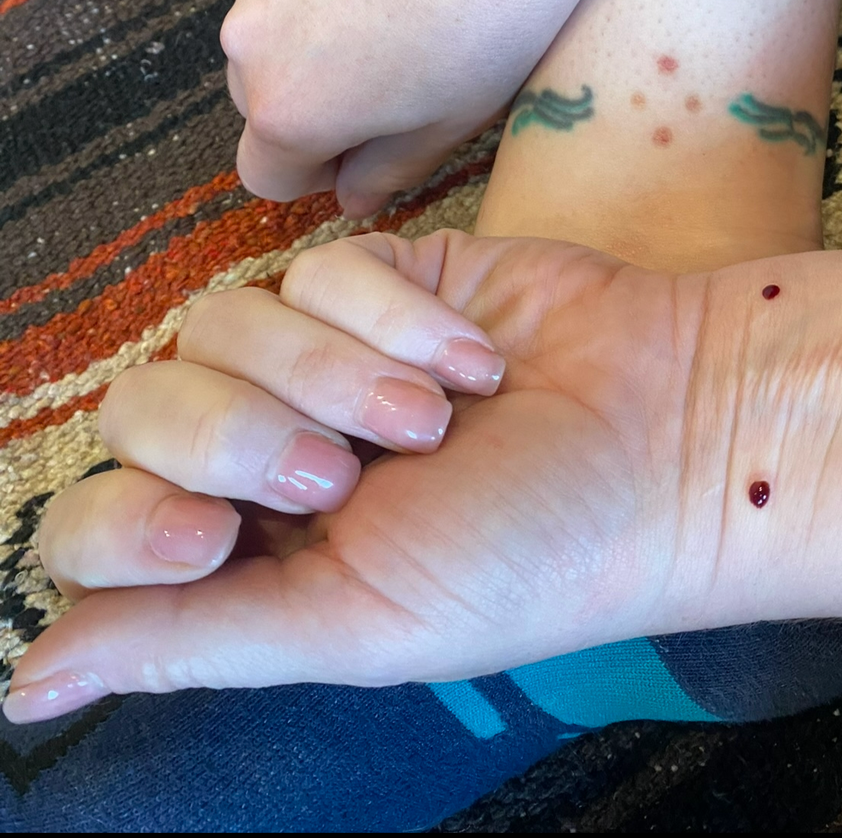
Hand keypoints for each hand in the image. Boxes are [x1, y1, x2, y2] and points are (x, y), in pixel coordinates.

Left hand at [9, 231, 755, 721]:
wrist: (668, 438)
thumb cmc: (528, 555)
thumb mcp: (354, 627)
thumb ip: (188, 642)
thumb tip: (24, 687)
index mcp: (252, 551)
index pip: (98, 521)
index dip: (125, 520)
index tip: (204, 537)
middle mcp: (271, 446)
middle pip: (147, 402)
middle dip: (246, 434)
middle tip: (348, 474)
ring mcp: (322, 352)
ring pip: (228, 319)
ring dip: (336, 372)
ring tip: (436, 415)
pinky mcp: (380, 275)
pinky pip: (322, 263)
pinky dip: (396, 316)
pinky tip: (475, 358)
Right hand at [222, 0, 640, 215]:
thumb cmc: (498, 8)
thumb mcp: (456, 114)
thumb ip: (389, 168)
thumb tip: (352, 196)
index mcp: (288, 108)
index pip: (266, 173)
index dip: (319, 169)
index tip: (372, 145)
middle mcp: (247, 34)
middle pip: (260, 93)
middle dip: (314, 96)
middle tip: (402, 66)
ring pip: (274, 18)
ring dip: (319, 22)